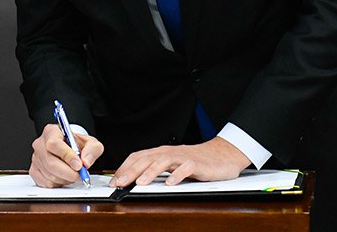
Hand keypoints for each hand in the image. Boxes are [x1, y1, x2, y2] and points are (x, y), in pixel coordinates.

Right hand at [29, 124, 103, 187]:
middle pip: (50, 162)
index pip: (54, 144)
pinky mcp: (34, 170)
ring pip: (50, 175)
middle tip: (80, 174)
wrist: (68, 148)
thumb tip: (86, 162)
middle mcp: (40, 144)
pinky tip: (64, 177)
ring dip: (65, 179)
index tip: (79, 165)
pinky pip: (46, 183)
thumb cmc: (76, 144)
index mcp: (51, 131)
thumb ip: (92, 149)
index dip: (67, 156)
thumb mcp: (90, 142)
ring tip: (72, 173)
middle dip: (68, 172)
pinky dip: (58, 184)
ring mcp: (36, 158)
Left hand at [109, 137, 250, 187]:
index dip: (124, 168)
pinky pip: (186, 168)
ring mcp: (183, 157)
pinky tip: (171, 183)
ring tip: (139, 183)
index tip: (113, 181)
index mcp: (160, 153)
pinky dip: (177, 175)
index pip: (138, 157)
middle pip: (146, 159)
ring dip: (149, 172)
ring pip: (162, 161)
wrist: (222, 154)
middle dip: (130, 171)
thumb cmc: (195, 161)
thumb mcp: (172, 165)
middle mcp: (169, 152)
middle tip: (119, 183)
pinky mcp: (197, 163)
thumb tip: (135, 181)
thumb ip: (156, 170)